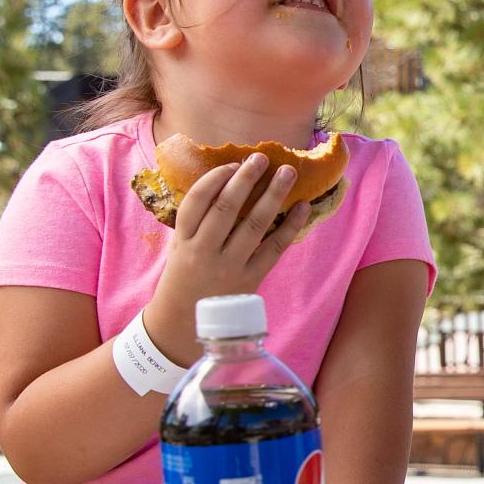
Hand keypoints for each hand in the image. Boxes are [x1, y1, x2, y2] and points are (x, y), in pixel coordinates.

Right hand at [148, 154, 311, 363]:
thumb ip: (198, 221)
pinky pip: (274, 249)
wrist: (182, 325)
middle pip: (227, 207)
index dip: (215, 179)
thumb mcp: (179, 248)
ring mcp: (229, 267)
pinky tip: (303, 207)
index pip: (197, 201)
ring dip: (273, 195)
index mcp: (183, 240)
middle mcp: (205, 251)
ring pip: (253, 224)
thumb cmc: (184, 278)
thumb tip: (228, 183)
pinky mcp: (250, 280)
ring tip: (287, 172)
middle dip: (246, 178)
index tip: (231, 164)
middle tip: (263, 157)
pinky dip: (290, 226)